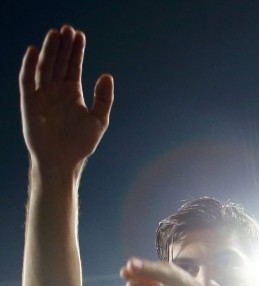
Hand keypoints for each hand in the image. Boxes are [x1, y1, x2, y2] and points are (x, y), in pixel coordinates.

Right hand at [19, 25, 112, 173]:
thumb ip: (103, 98)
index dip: (76, 50)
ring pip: (45, 68)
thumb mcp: (99, 119)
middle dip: (62, 46)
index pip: (73, 66)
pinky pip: (27, 81)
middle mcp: (56, 90)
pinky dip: (29, 66)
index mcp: (72, 92)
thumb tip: (106, 75)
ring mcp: (42, 95)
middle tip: (67, 28)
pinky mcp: (29, 103)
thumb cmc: (80, 143)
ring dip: (49, 51)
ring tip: (55, 34)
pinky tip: (34, 51)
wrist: (63, 161)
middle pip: (59, 62)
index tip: (79, 34)